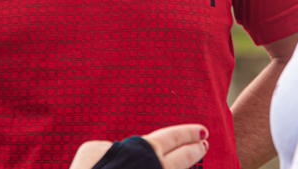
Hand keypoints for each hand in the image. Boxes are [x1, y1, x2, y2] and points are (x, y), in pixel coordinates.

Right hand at [69, 124, 208, 168]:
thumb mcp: (93, 150)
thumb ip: (114, 150)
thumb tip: (124, 158)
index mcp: (146, 149)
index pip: (173, 138)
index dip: (188, 134)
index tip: (202, 131)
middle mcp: (158, 168)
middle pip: (182, 158)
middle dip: (194, 150)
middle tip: (204, 145)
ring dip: (185, 167)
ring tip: (193, 161)